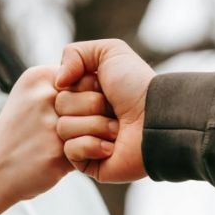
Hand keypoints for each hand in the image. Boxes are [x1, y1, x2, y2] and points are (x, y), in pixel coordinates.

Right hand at [0, 65, 112, 214]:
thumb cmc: (20, 131)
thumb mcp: (30, 93)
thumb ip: (61, 85)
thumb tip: (99, 82)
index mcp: (39, 78)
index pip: (88, 76)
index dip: (94, 94)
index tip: (87, 108)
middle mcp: (44, 97)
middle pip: (97, 99)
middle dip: (101, 114)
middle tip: (94, 126)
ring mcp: (50, 125)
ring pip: (100, 123)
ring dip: (102, 135)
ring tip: (91, 141)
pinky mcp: (57, 152)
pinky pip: (94, 147)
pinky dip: (94, 153)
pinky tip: (82, 156)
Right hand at [55, 39, 155, 182]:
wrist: (157, 119)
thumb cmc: (136, 85)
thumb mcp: (109, 51)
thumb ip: (74, 53)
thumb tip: (57, 82)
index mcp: (86, 90)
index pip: (60, 87)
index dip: (81, 84)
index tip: (102, 84)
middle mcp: (84, 114)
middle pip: (60, 106)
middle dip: (89, 105)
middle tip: (113, 108)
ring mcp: (85, 138)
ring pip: (63, 128)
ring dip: (95, 125)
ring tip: (117, 128)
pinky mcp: (88, 162)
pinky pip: (71, 151)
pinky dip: (92, 145)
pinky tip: (112, 147)